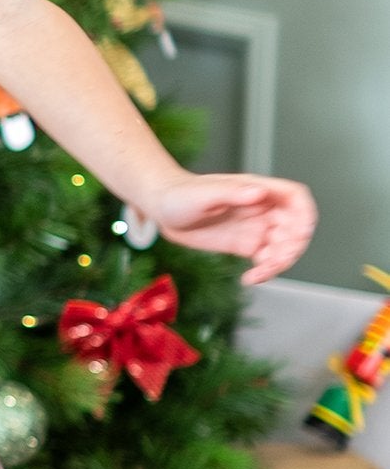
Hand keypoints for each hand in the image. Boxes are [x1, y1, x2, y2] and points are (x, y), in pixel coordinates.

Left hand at [147, 172, 316, 284]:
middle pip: (295, 227)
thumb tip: (259, 192)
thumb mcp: (203, 193)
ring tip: (257, 274)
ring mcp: (256, 228)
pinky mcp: (246, 245)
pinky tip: (249, 279)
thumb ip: (232, 193)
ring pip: (283, 246)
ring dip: (279, 262)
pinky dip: (265, 272)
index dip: (305, 213)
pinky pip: (266, 260)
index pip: (295, 197)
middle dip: (292, 246)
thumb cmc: (180, 195)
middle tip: (274, 261)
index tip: (302, 231)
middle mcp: (262, 208)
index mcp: (257, 189)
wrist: (162, 211)